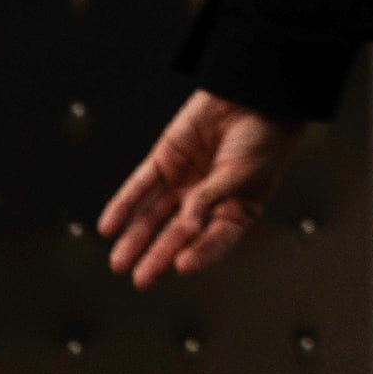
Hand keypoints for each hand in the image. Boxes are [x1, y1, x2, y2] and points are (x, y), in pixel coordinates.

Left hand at [98, 89, 305, 287]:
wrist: (254, 94)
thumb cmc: (264, 138)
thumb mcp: (243, 175)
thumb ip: (210, 199)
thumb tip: (185, 225)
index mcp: (235, 211)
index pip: (213, 241)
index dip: (199, 254)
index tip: (181, 266)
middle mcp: (206, 201)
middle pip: (177, 233)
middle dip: (158, 256)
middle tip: (141, 279)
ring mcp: (183, 181)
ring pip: (153, 214)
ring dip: (135, 238)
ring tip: (120, 262)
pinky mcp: (165, 159)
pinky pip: (140, 185)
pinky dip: (123, 205)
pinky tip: (109, 226)